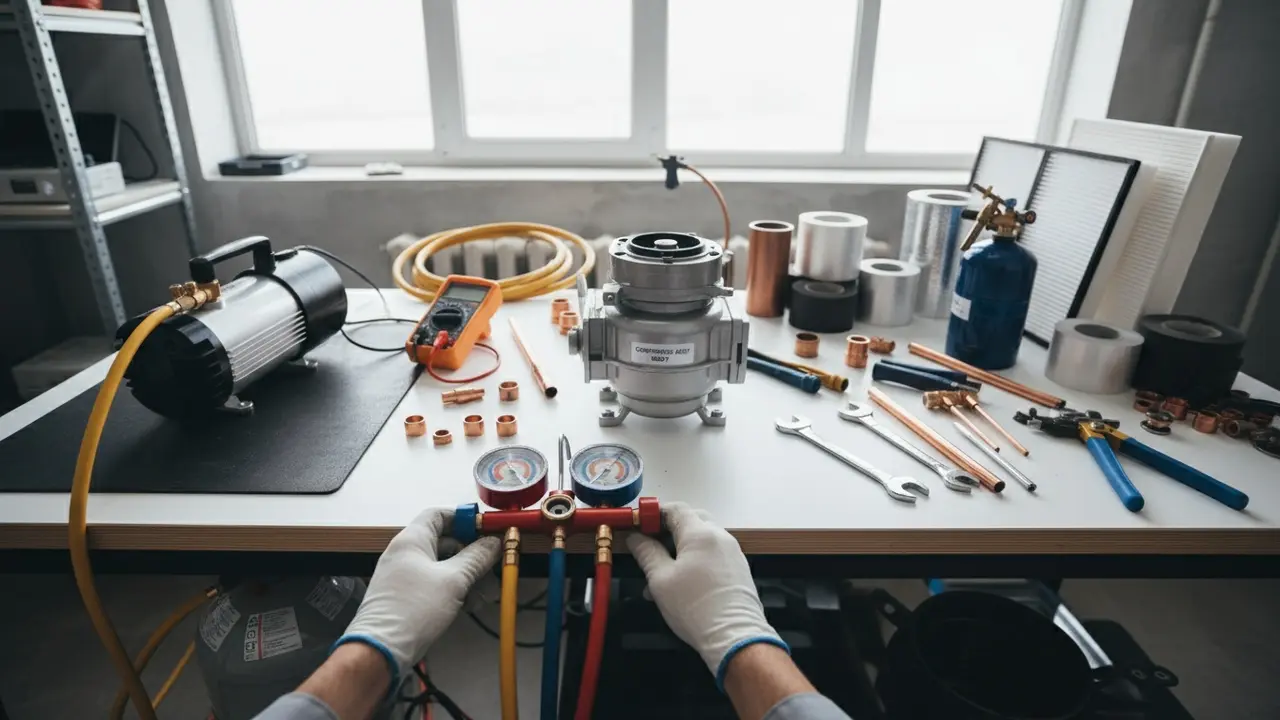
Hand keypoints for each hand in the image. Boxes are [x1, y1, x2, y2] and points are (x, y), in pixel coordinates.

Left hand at [336, 508, 499, 684]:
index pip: (439, 514)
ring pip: (442, 566)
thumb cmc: (414, 608)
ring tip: (487, 593)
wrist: (380, 650)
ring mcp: (404, 575)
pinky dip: (454, 589)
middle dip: (472, 553)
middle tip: (493, 565)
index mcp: (412, 540)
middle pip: (444, 541)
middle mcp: (405, 553)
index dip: (465, 518)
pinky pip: (435, 583)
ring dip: (467, 576)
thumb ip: (476, 558)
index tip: (487, 531)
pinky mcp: (406, 596)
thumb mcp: (453, 580)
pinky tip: (470, 604)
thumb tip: (493, 542)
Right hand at [626, 502, 786, 688]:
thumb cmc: (695, 607)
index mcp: (700, 533)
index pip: (675, 508)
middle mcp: (720, 537)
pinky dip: (695, 563)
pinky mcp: (738, 570)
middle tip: (649, 548)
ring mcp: (733, 553)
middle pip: (691, 520)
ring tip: (660, 578)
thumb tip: (636, 538)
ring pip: (701, 541)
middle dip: (668, 531)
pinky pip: (712, 556)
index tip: (639, 527)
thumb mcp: (660, 580)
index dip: (653, 514)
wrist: (734, 637)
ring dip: (680, 551)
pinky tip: (681, 586)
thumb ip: (646, 553)